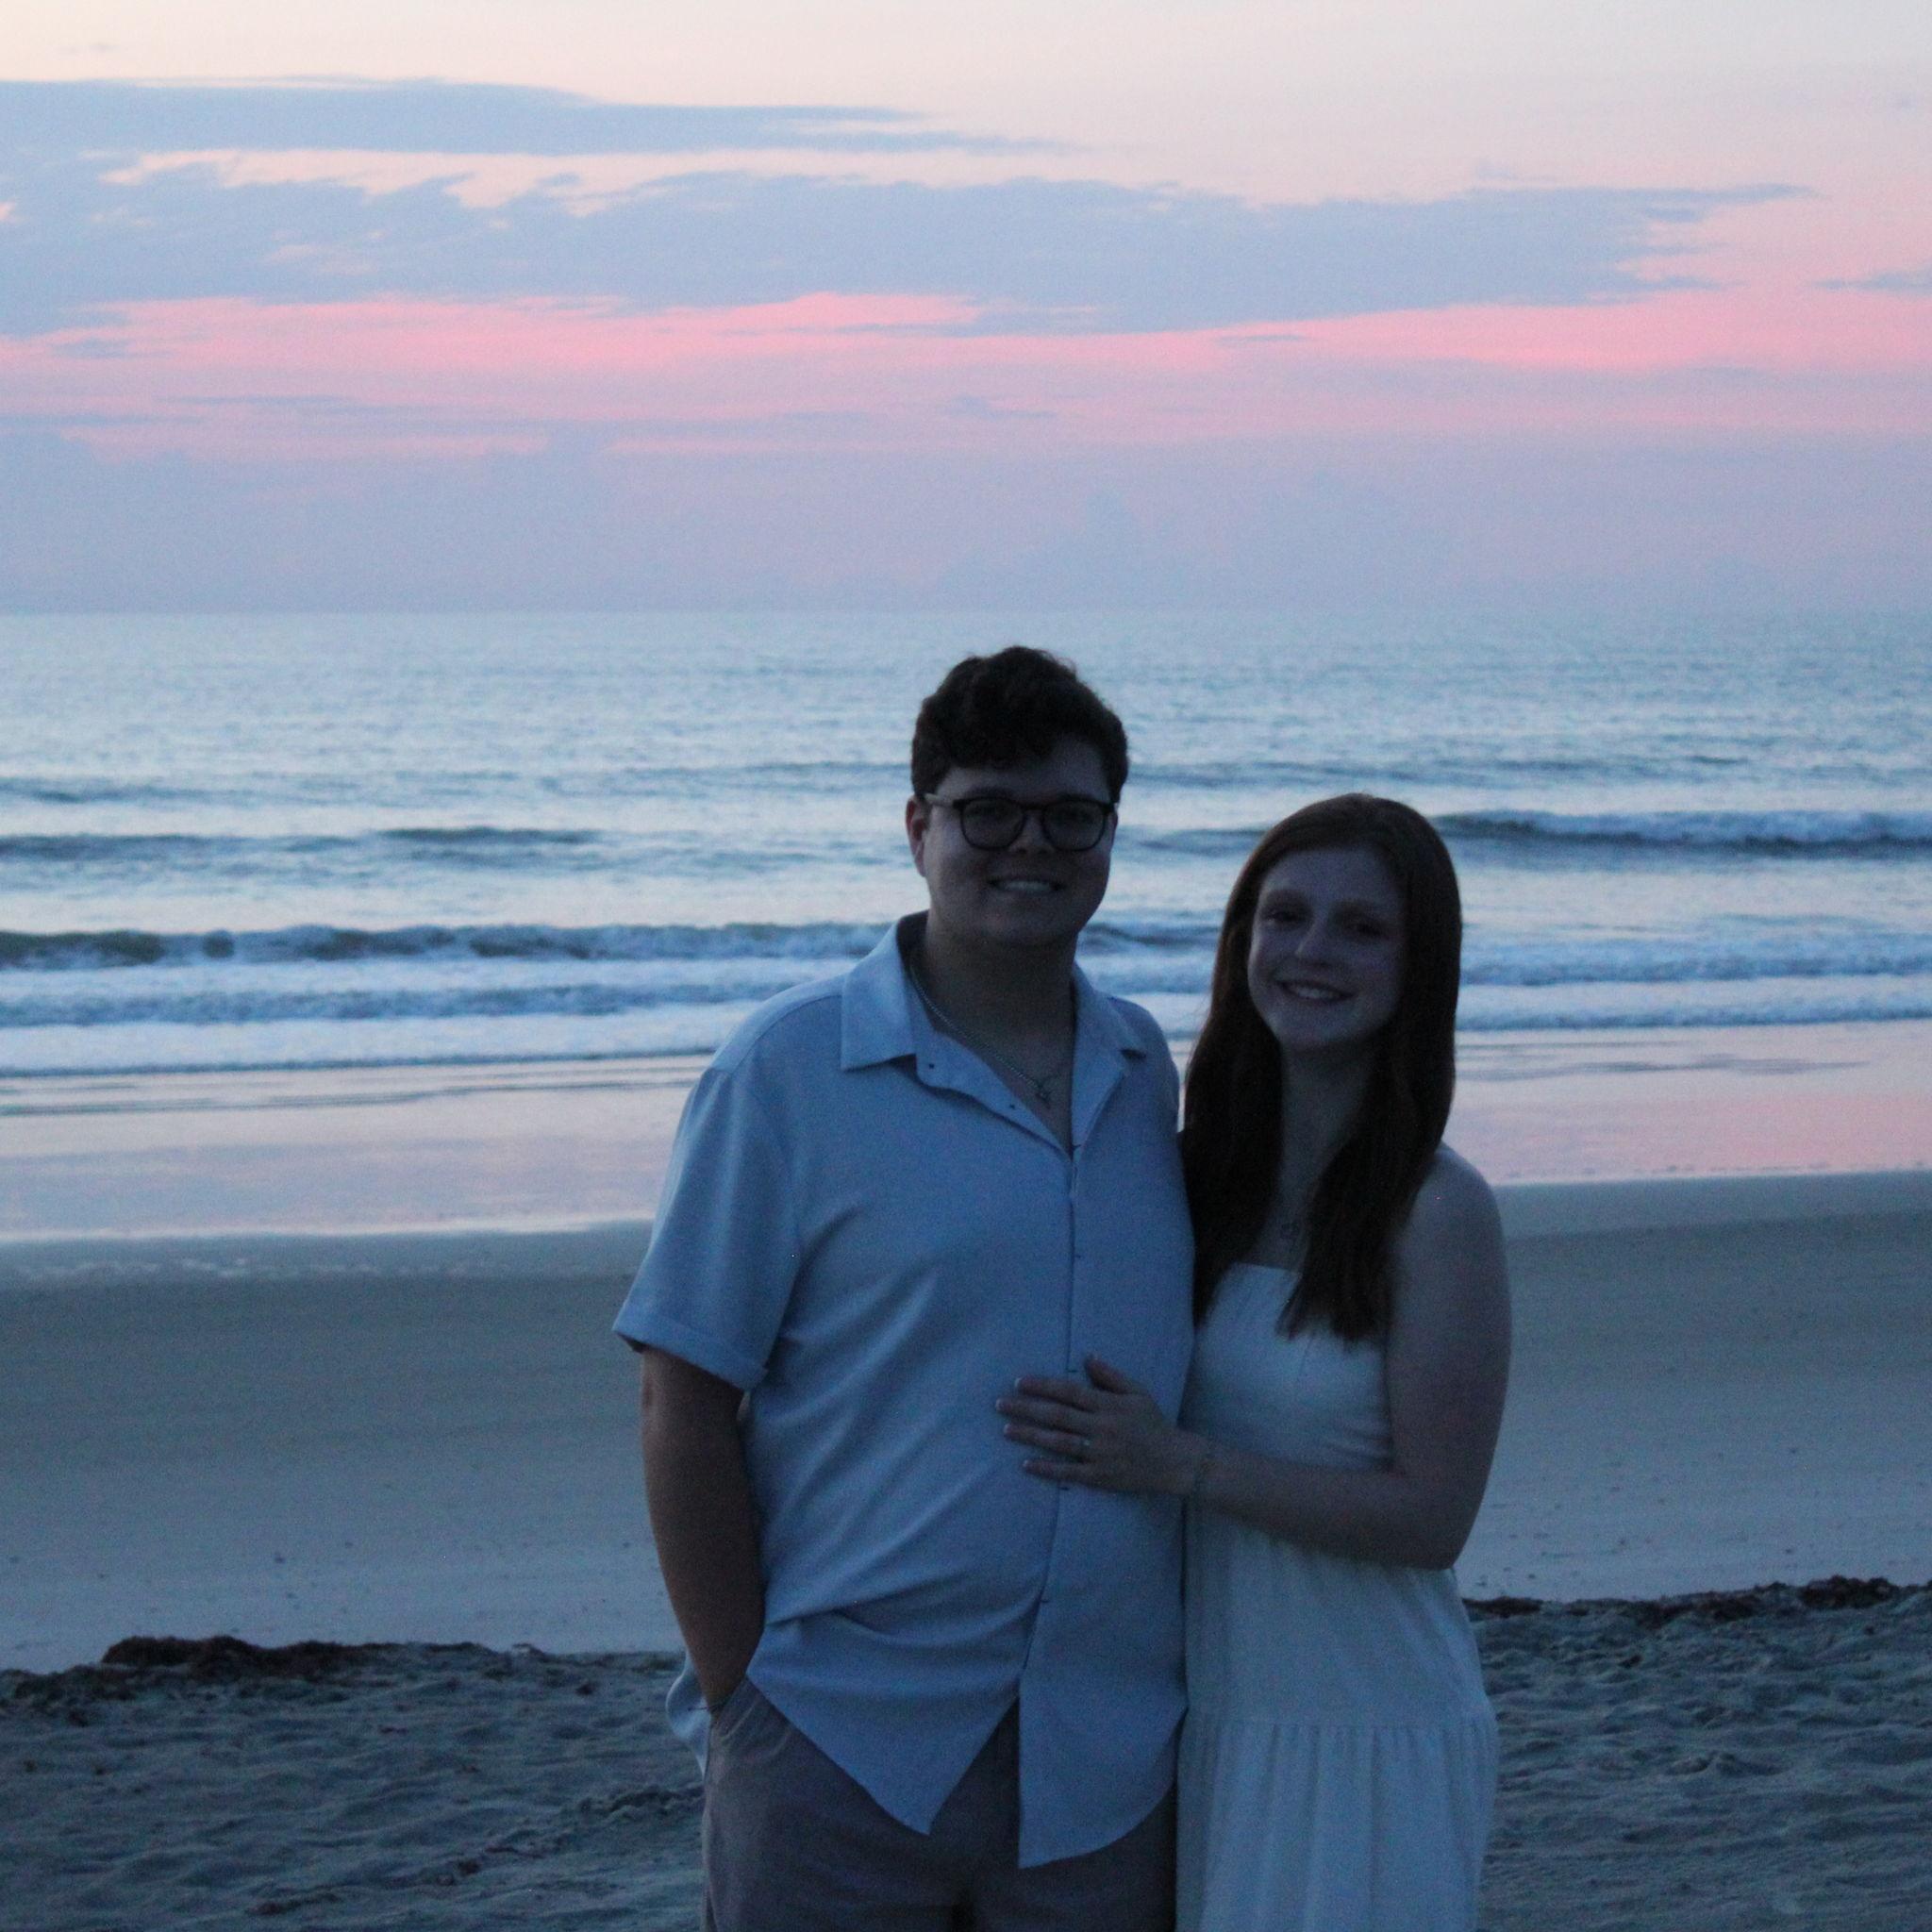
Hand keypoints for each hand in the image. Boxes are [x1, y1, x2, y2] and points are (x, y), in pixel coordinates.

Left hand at [997, 1356, 1206, 1495]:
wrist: (1174, 1461)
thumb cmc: (1153, 1423)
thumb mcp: (1137, 1392)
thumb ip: (1110, 1376)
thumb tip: (1086, 1358)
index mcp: (1108, 1405)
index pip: (1069, 1392)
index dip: (1043, 1386)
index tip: (1019, 1382)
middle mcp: (1101, 1428)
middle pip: (1057, 1416)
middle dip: (1027, 1409)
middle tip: (1000, 1404)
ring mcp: (1100, 1453)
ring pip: (1059, 1443)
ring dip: (1030, 1436)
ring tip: (1006, 1430)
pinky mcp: (1100, 1476)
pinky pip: (1069, 1472)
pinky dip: (1048, 1469)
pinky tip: (1027, 1464)